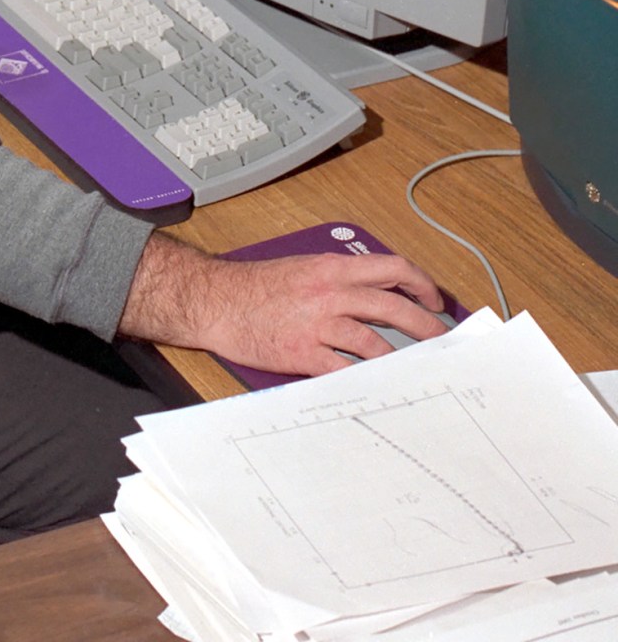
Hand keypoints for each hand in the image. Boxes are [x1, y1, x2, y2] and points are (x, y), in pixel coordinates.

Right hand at [119, 232, 446, 375]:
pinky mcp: (303, 353)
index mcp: (331, 268)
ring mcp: (318, 324)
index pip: (391, 268)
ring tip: (414, 372)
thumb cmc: (255, 286)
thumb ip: (337, 280)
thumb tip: (374, 296)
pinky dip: (362, 381)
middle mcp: (330, 292)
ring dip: (399, 359)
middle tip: (440, 341)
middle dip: (424, 326)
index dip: (420, 284)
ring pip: (374, 343)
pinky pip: (343, 371)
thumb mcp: (302, 269)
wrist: (217, 300)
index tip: (434, 300)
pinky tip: (374, 389)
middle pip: (392, 307)